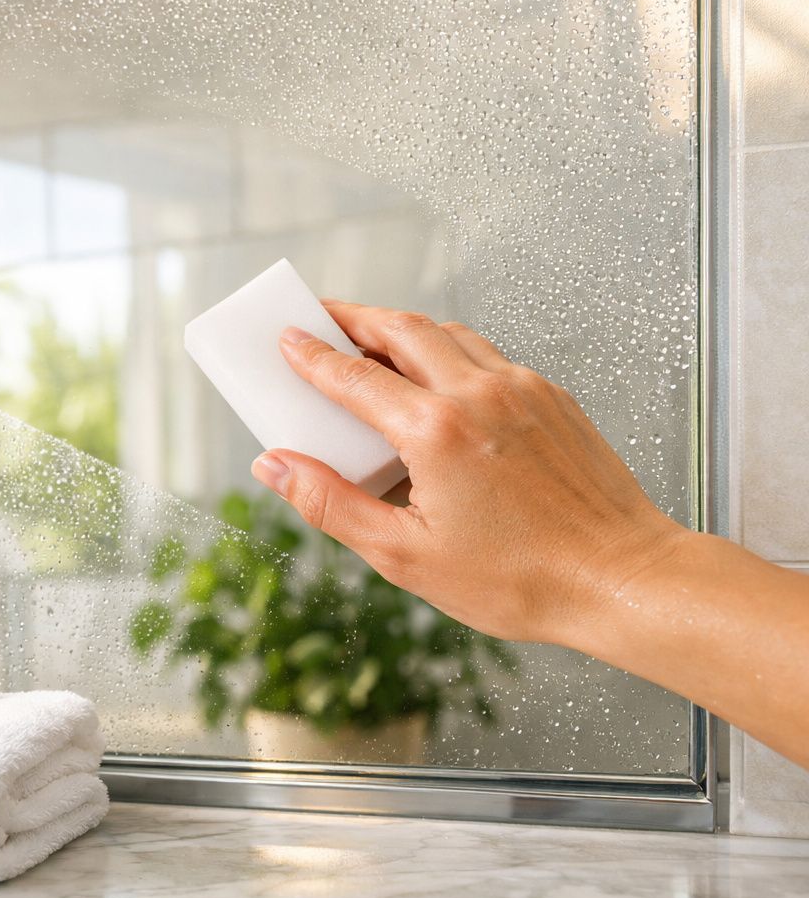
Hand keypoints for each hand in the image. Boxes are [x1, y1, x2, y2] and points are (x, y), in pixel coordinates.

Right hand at [250, 303, 689, 645]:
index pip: (353, 377)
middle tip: (322, 317)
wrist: (622, 580)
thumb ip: (330, 504)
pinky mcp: (553, 399)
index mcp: (436, 431)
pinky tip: (440, 379)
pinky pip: (488, 357)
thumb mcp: (404, 555)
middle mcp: (479, 394)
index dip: (311, 356)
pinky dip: (450, 353)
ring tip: (374, 342)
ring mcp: (523, 390)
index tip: (286, 339)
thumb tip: (276, 467)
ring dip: (403, 330)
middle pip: (401, 329)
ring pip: (449, 335)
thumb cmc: (521, 579)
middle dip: (354, 319)